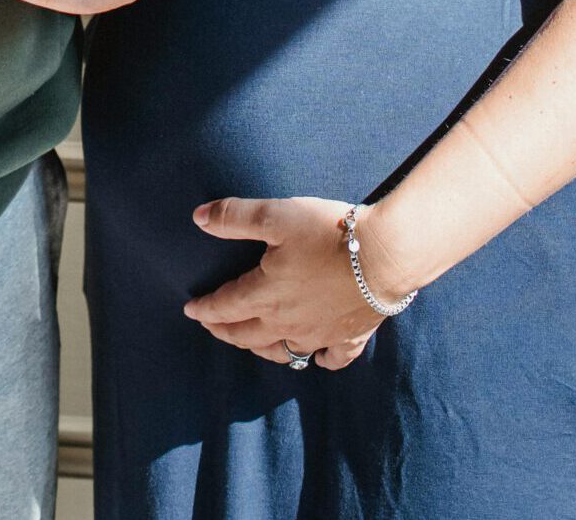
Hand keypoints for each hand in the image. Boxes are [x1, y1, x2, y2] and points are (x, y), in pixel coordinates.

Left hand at [184, 196, 395, 370]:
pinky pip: (331, 359)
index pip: (226, 306)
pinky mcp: (350, 338)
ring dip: (262, 349)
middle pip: (248, 335)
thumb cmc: (328, 232)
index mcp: (267, 294)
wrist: (385, 256)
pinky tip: (315, 358)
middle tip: (211, 328)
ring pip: (283, 351)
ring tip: (251, 343)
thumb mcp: (275, 215)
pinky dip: (319, 360)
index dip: (205, 309)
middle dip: (225, 332)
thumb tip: (198, 217)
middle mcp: (289, 322)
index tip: (190, 310)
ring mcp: (321, 334)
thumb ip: (234, 217)